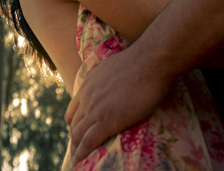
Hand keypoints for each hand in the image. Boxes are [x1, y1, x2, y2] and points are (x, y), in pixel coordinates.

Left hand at [64, 45, 171, 161]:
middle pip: (74, 123)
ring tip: (77, 159)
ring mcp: (95, 109)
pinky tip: (80, 161)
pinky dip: (82, 153)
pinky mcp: (107, 121)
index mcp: (89, 83)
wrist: (150, 62)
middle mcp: (87, 96)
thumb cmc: (142, 62)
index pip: (74, 108)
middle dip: (75, 138)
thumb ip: (108, 76)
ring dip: (76, 148)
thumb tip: (114, 79)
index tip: (78, 131)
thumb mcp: (115, 65)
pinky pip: (88, 142)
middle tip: (77, 149)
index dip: (75, 122)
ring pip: (78, 134)